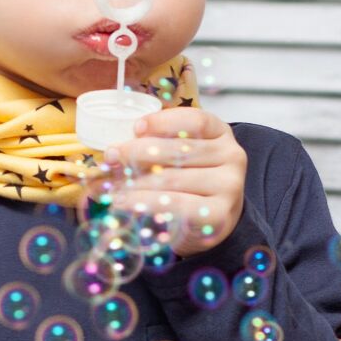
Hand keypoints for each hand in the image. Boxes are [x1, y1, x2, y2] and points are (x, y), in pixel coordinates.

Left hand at [118, 106, 246, 258]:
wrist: (216, 219)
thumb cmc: (191, 181)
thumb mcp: (181, 157)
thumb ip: (156, 147)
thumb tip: (112, 152)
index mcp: (221, 133)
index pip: (194, 121)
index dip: (163, 122)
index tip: (136, 128)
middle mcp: (232, 156)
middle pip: (179, 150)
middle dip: (137, 153)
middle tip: (111, 158)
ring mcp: (229, 186)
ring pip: (172, 179)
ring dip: (135, 183)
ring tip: (109, 187)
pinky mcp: (219, 214)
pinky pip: (177, 206)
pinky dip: (146, 203)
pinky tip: (124, 203)